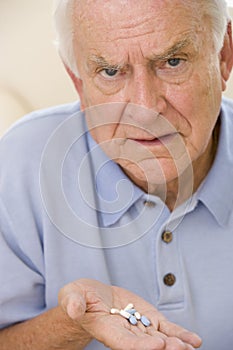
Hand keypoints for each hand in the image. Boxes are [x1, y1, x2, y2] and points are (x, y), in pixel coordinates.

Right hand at [59, 279, 201, 349]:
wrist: (91, 297)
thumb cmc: (78, 297)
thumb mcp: (71, 295)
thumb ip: (73, 303)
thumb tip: (73, 309)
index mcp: (106, 330)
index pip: (124, 343)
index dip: (140, 346)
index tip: (157, 344)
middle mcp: (124, 333)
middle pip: (145, 344)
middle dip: (163, 348)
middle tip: (180, 348)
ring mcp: (138, 327)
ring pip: (159, 338)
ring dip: (175, 343)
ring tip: (191, 345)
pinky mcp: (147, 318)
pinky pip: (165, 328)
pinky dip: (179, 334)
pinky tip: (193, 340)